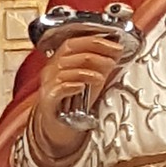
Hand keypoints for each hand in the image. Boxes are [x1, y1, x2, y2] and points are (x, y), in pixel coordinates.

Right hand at [31, 33, 123, 159]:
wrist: (61, 125)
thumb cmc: (75, 101)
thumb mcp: (91, 78)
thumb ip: (102, 64)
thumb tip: (117, 49)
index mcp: (60, 59)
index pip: (75, 42)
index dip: (95, 41)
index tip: (115, 45)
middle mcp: (52, 68)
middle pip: (70, 51)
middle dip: (95, 53)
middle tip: (112, 60)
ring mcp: (48, 83)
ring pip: (65, 69)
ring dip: (87, 71)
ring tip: (102, 77)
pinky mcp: (49, 99)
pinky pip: (59, 88)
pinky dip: (72, 86)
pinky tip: (82, 87)